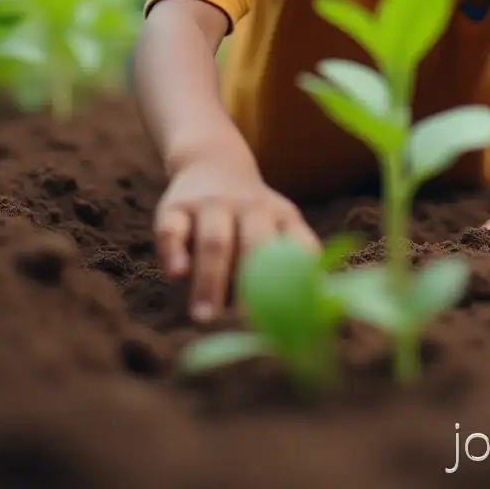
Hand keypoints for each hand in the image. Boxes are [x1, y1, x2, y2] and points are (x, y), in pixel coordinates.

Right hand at [154, 147, 320, 322]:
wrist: (212, 160)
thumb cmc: (253, 215)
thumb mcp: (281, 223)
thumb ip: (296, 258)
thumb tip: (317, 309)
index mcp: (281, 217)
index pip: (298, 246)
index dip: (299, 281)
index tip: (296, 316)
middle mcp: (249, 208)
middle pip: (254, 245)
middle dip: (250, 287)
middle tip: (244, 328)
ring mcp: (211, 205)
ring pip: (215, 240)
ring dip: (211, 279)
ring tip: (204, 317)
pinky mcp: (175, 207)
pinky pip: (173, 228)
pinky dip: (174, 251)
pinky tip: (177, 275)